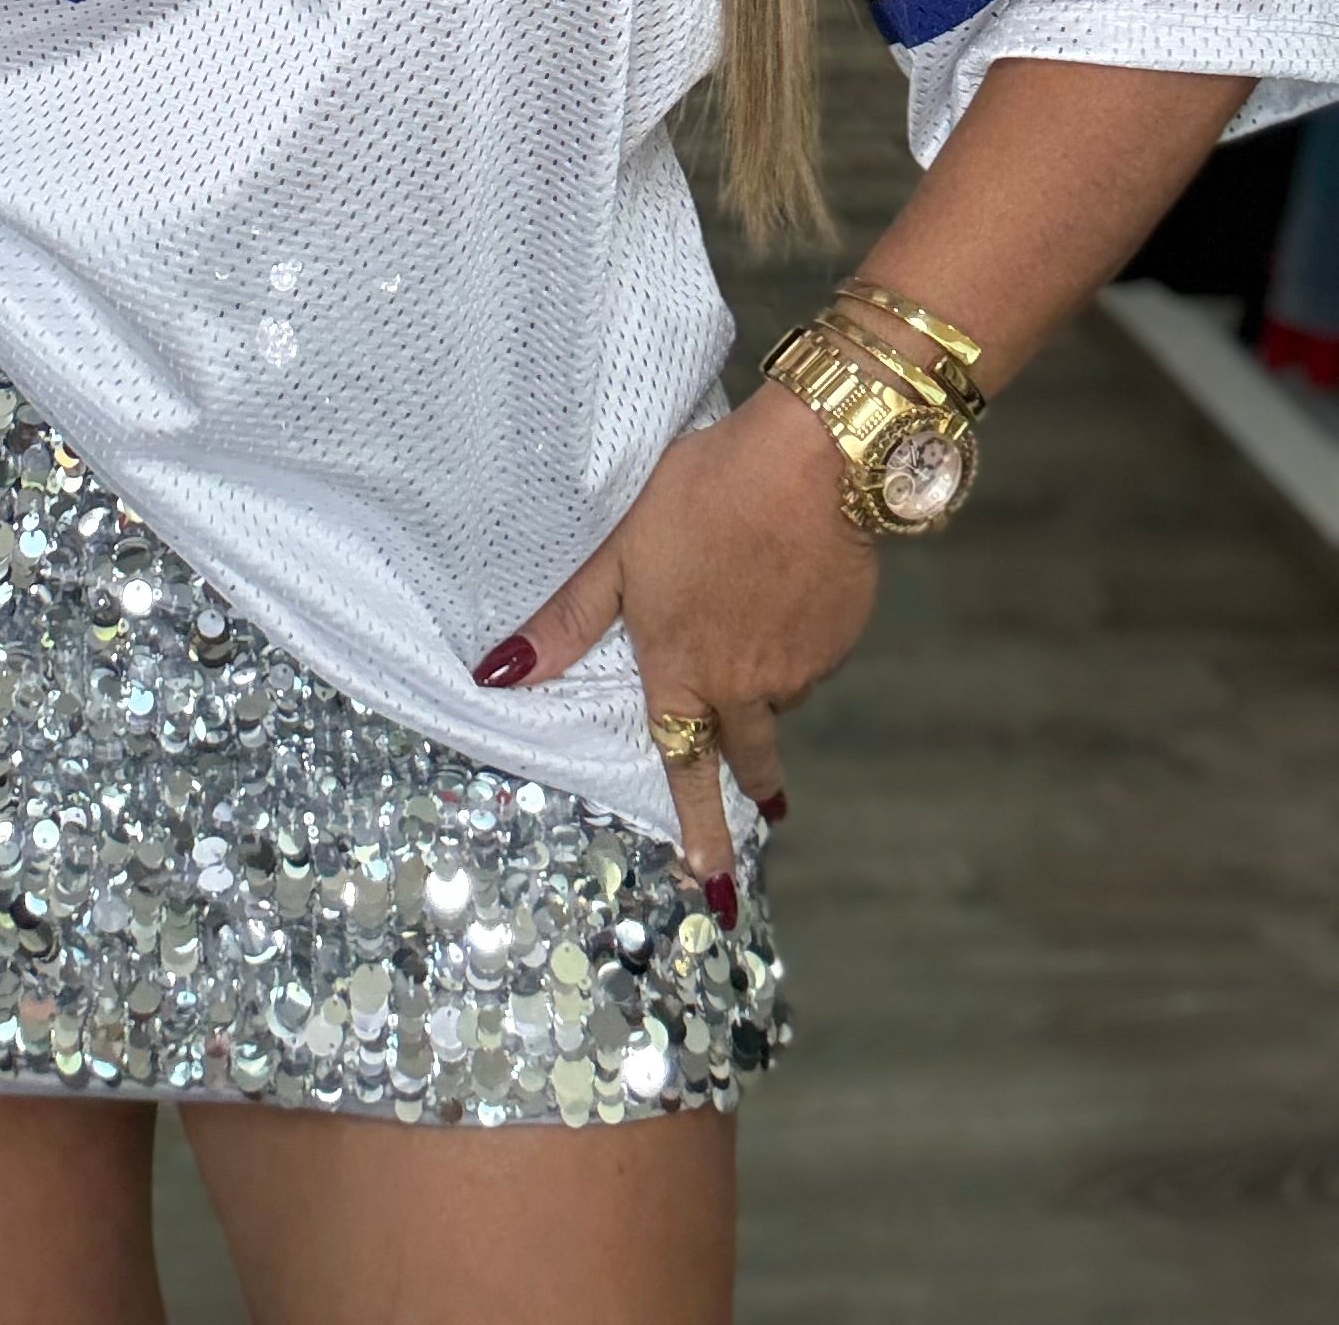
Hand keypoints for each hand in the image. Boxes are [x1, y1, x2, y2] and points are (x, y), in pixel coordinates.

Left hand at [475, 387, 877, 886]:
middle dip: (748, 780)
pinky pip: (813, 654)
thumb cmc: (699, 498)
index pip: (683, 760)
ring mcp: (802, 663)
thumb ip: (566, 620)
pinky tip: (787, 593)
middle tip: (761, 812)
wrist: (810, 465)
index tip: (708, 874)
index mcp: (683, 669)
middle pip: (746, 747)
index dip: (695, 821)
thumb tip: (497, 674)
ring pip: (778, 692)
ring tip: (756, 644)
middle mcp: (745, 683)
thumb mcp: (617, 552)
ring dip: (767, 689)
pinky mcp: (843, 633)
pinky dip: (797, 640)